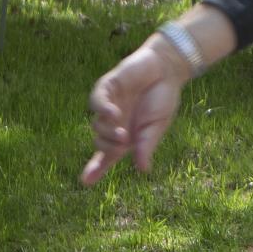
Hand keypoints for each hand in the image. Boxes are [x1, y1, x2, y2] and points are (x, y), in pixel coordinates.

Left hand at [81, 38, 189, 184]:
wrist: (167, 69)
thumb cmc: (163, 98)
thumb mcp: (157, 127)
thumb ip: (147, 146)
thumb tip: (142, 170)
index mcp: (127, 135)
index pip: (108, 155)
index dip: (96, 168)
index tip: (85, 182)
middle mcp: (114, 123)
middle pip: (101, 143)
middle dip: (109, 148)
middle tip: (123, 143)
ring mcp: (109, 106)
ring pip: (97, 126)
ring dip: (108, 132)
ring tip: (123, 133)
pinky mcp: (107, 88)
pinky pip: (97, 102)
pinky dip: (103, 109)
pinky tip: (113, 113)